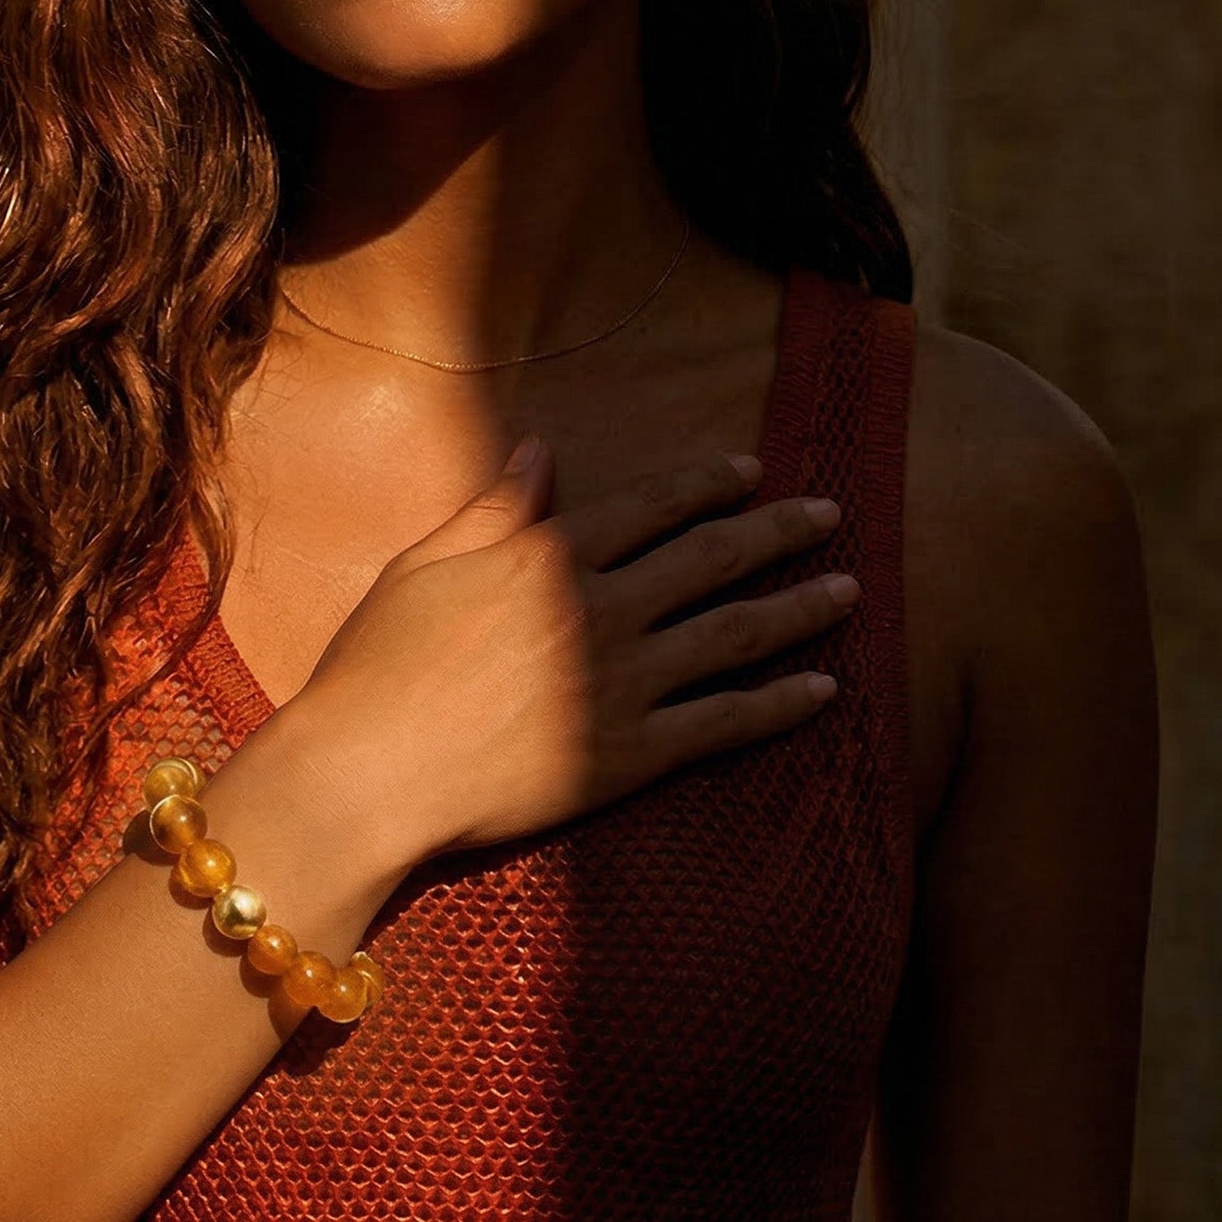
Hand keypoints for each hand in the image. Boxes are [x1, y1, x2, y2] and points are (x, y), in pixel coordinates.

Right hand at [291, 433, 856, 867]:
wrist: (371, 771)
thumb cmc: (379, 665)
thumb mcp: (426, 564)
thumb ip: (495, 506)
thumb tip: (542, 450)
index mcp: (550, 555)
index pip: (653, 506)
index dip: (708, 484)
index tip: (752, 471)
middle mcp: (602, 609)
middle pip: (713, 558)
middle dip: (779, 531)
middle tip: (830, 513)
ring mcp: (624, 684)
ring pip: (736, 634)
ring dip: (799, 608)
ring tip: (850, 589)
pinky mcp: (631, 755)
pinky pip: (725, 724)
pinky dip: (780, 704)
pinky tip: (823, 689)